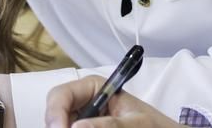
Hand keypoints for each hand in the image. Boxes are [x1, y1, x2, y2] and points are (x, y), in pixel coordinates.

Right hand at [44, 76, 181, 127]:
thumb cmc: (157, 126)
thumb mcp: (136, 124)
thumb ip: (109, 125)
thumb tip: (77, 127)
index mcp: (93, 88)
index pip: (60, 95)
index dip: (54, 113)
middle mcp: (84, 103)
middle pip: (55, 114)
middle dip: (58, 126)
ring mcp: (83, 119)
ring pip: (61, 125)